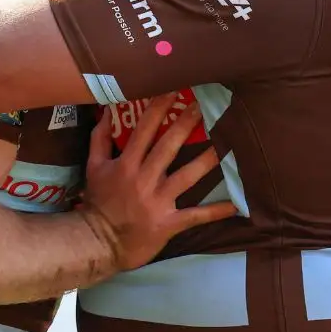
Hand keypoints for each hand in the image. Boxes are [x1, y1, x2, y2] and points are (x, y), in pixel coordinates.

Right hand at [79, 95, 236, 270]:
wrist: (98, 242)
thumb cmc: (97, 202)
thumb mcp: (93, 167)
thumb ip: (100, 138)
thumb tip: (106, 111)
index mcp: (126, 163)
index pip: (144, 130)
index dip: (158, 108)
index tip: (174, 89)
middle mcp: (144, 178)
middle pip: (168, 146)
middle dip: (186, 124)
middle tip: (203, 105)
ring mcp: (158, 201)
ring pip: (187, 176)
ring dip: (207, 160)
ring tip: (227, 144)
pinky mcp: (168, 222)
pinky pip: (196, 215)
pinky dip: (216, 211)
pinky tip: (236, 205)